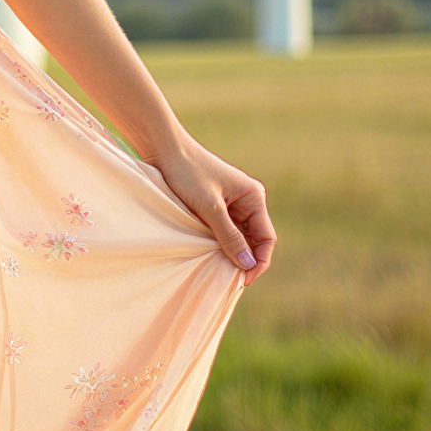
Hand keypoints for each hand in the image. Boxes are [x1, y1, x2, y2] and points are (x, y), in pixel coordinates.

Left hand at [146, 135, 275, 282]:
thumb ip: (229, 236)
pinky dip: (219, 243)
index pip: (266, 238)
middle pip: (254, 240)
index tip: (242, 281)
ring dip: (231, 252)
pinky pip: (224, 230)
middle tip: (229, 280)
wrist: (163, 149)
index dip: (258, 262)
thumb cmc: (188, 173)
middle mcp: (247, 201)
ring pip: (238, 236)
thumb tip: (248, 265)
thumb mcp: (210, 208)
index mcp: (253, 197)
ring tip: (218, 270)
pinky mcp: (214, 205)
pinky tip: (209, 254)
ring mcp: (231, 203)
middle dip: (245, 259)